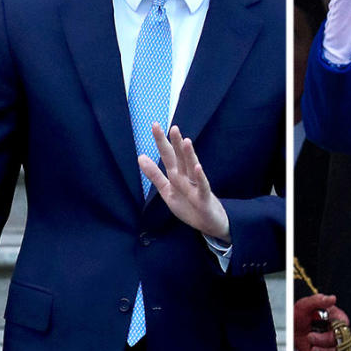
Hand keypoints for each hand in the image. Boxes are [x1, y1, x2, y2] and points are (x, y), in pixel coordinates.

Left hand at [139, 124, 229, 240]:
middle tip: (173, 127)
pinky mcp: (204, 199)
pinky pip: (202, 187)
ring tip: (186, 141)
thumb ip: (155, 175)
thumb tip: (140, 157)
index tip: (155, 125)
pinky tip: (197, 167)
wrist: (209, 225)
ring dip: (189, 156)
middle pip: (180, 158)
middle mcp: (187, 178)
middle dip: (176, 144)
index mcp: (177, 176)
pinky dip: (200, 178)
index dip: (161, 142)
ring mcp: (197, 187)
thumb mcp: (168, 191)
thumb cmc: (189, 206)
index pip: (168, 156)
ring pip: (192, 169)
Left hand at [294, 294, 350, 350]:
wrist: (290, 331)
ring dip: (323, 350)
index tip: (324, 325)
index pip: (343, 323)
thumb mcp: (305, 305)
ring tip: (311, 346)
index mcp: (336, 317)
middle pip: (341, 339)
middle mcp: (337, 330)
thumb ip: (317, 300)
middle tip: (310, 336)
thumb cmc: (299, 315)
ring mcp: (333, 343)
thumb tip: (332, 298)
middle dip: (324, 339)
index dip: (335, 326)